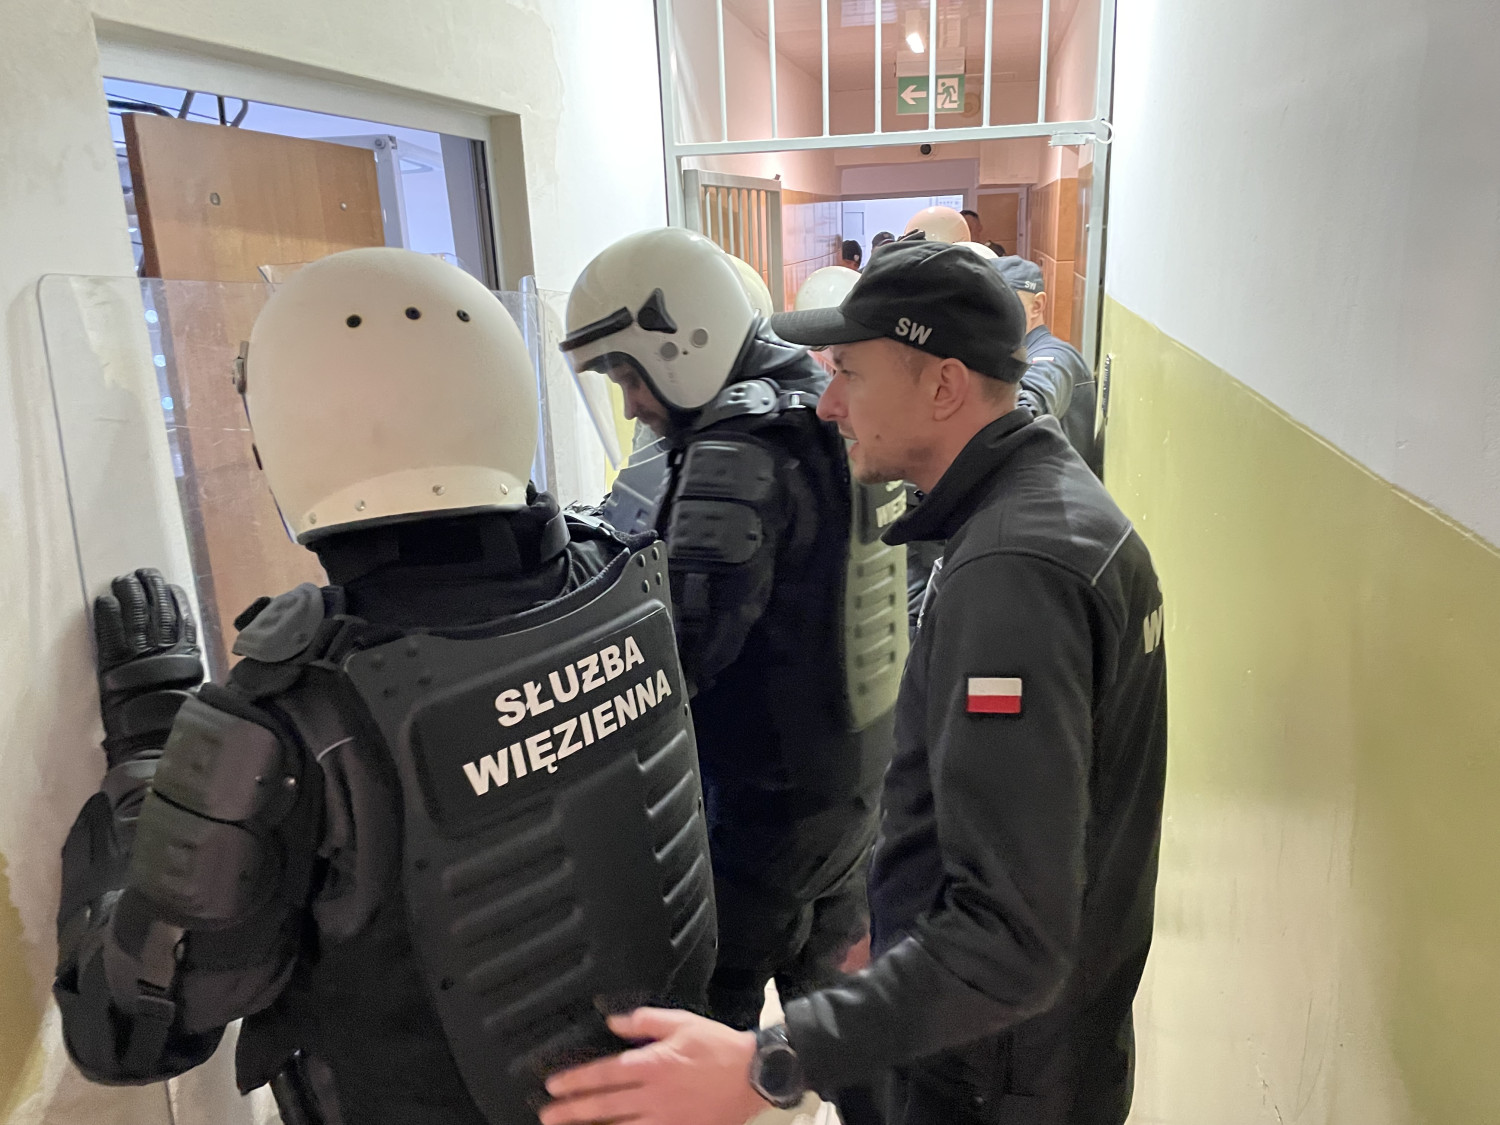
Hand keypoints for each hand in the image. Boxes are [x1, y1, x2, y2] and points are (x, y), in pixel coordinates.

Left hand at [93, 568, 202, 765]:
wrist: (153, 739)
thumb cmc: (180, 723)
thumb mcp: (202, 697)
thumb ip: (203, 679)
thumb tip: (227, 676)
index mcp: (188, 655)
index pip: (183, 618)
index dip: (175, 600)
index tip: (170, 585)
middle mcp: (164, 649)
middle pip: (158, 609)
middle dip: (151, 588)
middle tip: (144, 572)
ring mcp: (138, 653)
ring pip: (135, 613)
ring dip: (129, 593)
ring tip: (124, 578)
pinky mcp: (112, 662)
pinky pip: (110, 631)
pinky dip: (108, 614)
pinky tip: (104, 599)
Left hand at [540, 1009, 765, 1124]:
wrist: (754, 1075)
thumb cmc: (718, 1046)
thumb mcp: (681, 1023)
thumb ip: (644, 1022)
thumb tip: (612, 1022)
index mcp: (653, 1065)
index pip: (604, 1074)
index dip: (575, 1081)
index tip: (553, 1086)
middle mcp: (655, 1096)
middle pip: (604, 1107)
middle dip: (572, 1111)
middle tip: (547, 1115)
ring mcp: (666, 1120)